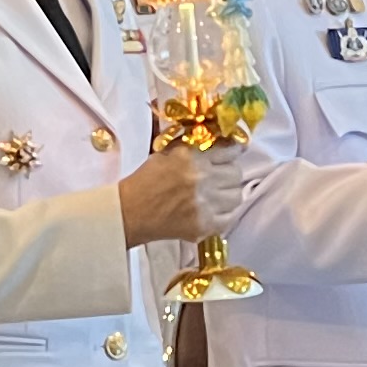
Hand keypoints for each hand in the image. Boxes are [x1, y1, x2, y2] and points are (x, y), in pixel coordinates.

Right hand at [119, 139, 266, 245]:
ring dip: (228, 195)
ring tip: (216, 196)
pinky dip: (223, 214)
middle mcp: (202, 178)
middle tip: (219, 178)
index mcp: (191, 156)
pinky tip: (212, 211)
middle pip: (236, 173)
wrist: (130, 211)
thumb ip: (195, 147)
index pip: (229, 150)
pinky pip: (229, 217)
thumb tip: (223, 142)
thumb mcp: (168, 152)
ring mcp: (206, 203)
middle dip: (228, 174)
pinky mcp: (205, 225)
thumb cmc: (147, 179)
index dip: (233, 152)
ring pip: (236, 196)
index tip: (233, 154)